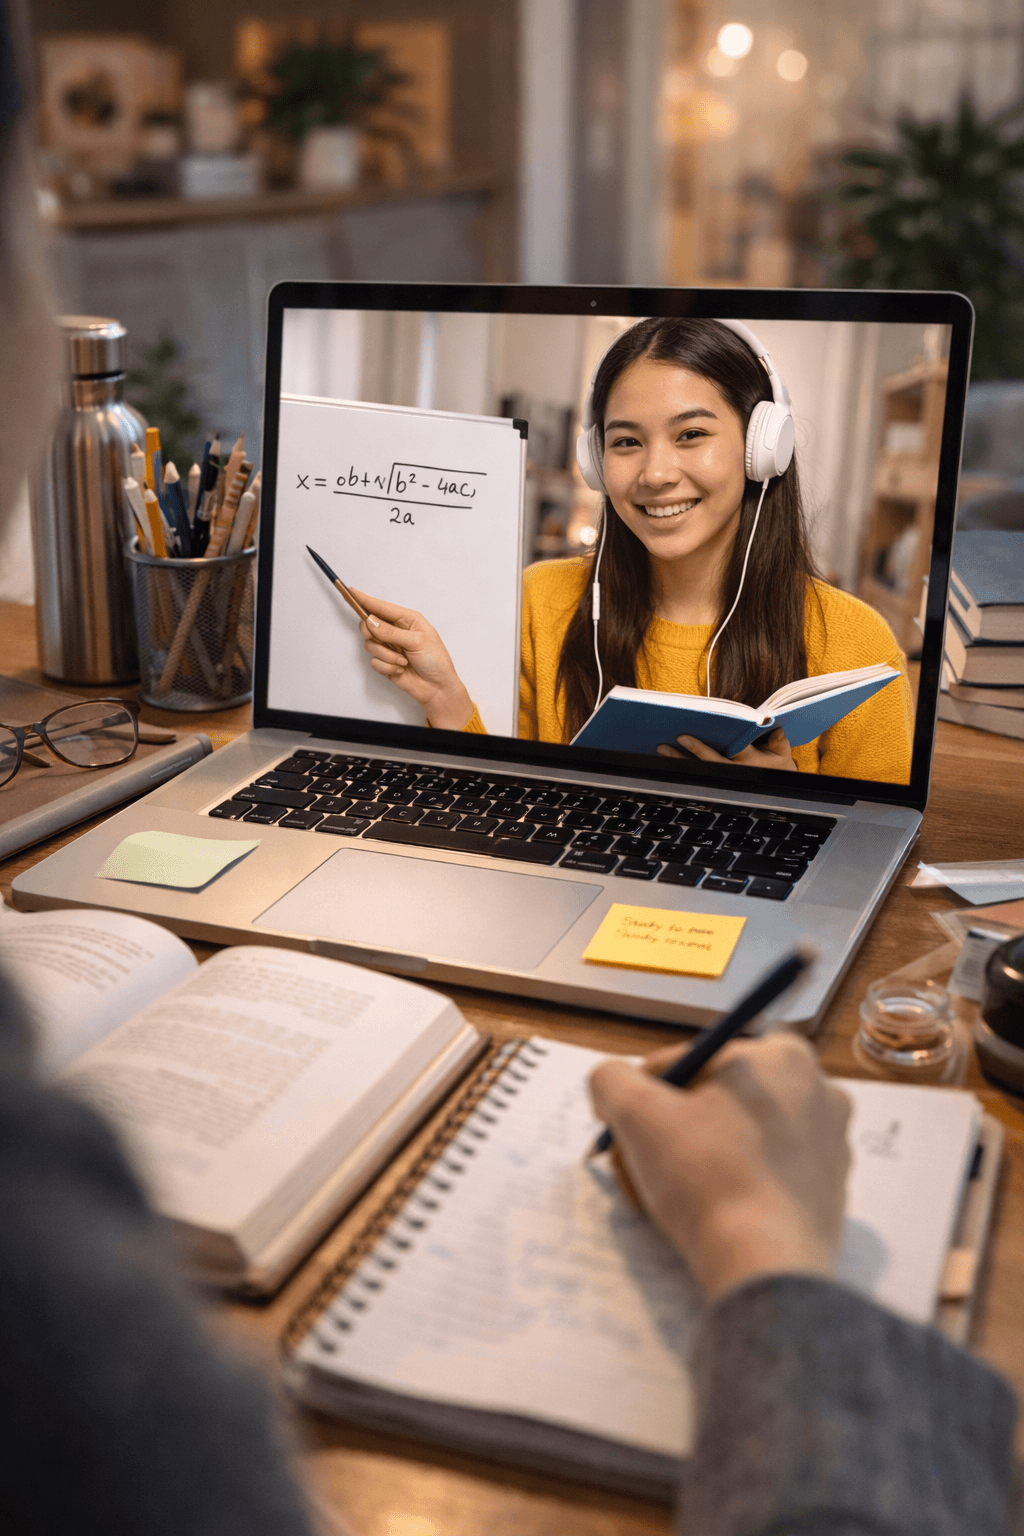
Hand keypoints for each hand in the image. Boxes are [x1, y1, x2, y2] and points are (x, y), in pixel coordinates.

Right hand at [350, 589, 474, 730]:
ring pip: (370, 645)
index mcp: (407, 619)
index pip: (382, 606)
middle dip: (373, 634)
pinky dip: (387, 667)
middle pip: (369, 624)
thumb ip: (392, 632)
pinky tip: (401, 670)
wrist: (437, 688)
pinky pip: (374, 662)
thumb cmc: (435, 660)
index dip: (365, 599)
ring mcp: (389, 647)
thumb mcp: (417, 641)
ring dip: (387, 656)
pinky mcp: (385, 662)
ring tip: (404, 662)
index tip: (351, 592)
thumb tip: (371, 621)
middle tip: (383, 642)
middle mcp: (396, 631)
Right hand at [588, 1034, 850, 1299]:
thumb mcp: (637, 1114)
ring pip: (739, 1139)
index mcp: (783, 1056)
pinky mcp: (830, 1194)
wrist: (766, 1270)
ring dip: (694, 1159)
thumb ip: (612, 1080)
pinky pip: (764, 1175)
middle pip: (718, 1100)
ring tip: (661, 1194)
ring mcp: (831, 1146)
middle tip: (639, 1160)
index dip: (648, 1090)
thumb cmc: (707, 1180)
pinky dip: (730, 1187)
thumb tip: (611, 1083)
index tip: (627, 1123)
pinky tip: (702, 1216)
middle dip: (672, 1128)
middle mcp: (819, 1091)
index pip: (693, 1058)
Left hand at [657, 726, 796, 770]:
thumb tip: (775, 729)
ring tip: (661, 748)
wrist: (776, 791)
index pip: (735, 751)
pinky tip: (665, 758)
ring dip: (679, 759)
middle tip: (679, 737)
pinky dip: (679, 766)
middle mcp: (734, 771)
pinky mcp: (715, 780)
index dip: (721, 745)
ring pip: (698, 769)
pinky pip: (695, 774)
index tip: (706, 736)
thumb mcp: (782, 755)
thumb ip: (779, 742)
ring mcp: (723, 778)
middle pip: (711, 761)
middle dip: (695, 750)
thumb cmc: (777, 767)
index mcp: (750, 762)